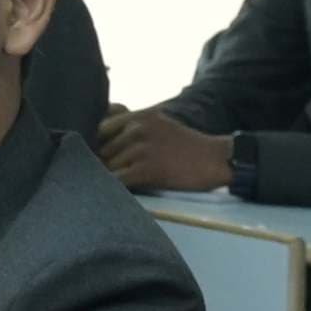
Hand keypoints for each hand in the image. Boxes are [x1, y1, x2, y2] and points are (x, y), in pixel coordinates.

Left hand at [93, 106, 232, 196]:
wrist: (213, 160)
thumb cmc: (186, 147)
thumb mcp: (159, 125)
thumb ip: (133, 127)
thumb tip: (101, 139)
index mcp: (139, 116)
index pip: (101, 127)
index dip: (97, 144)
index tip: (98, 156)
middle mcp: (137, 128)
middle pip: (102, 149)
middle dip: (103, 163)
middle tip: (105, 175)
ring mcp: (141, 148)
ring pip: (108, 166)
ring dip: (107, 177)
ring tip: (111, 187)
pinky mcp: (146, 169)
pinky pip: (118, 180)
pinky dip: (113, 188)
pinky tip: (116, 193)